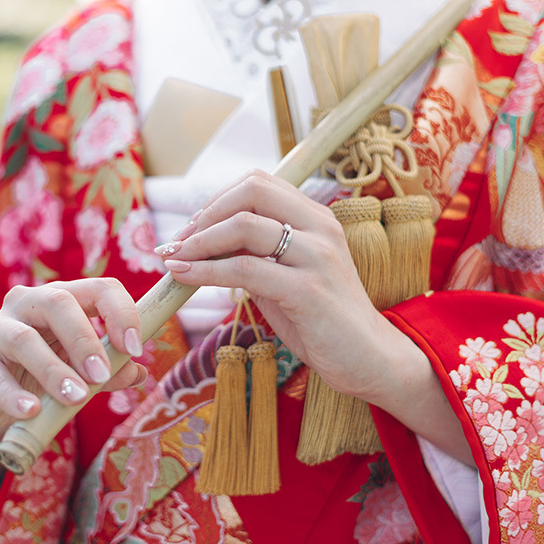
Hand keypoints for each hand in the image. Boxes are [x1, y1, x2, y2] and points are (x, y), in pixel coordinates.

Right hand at [0, 278, 146, 475]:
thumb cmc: (43, 372)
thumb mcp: (80, 369)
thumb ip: (109, 370)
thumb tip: (138, 373)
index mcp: (62, 298)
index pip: (98, 288)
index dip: (120, 313)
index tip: (136, 349)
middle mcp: (27, 304)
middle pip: (58, 303)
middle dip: (85, 339)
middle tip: (102, 374)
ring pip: (23, 339)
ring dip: (54, 369)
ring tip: (77, 397)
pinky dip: (13, 395)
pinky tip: (31, 410)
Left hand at [156, 170, 411, 401]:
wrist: (370, 360)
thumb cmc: (323, 321)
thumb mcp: (286, 277)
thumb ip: (255, 255)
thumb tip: (203, 244)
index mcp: (316, 218)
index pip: (258, 183)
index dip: (217, 200)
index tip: (191, 228)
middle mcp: (320, 227)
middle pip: (250, 191)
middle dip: (205, 214)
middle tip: (178, 243)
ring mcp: (317, 256)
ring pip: (244, 226)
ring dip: (198, 242)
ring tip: (173, 259)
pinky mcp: (309, 290)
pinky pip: (245, 269)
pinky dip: (206, 271)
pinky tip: (184, 277)